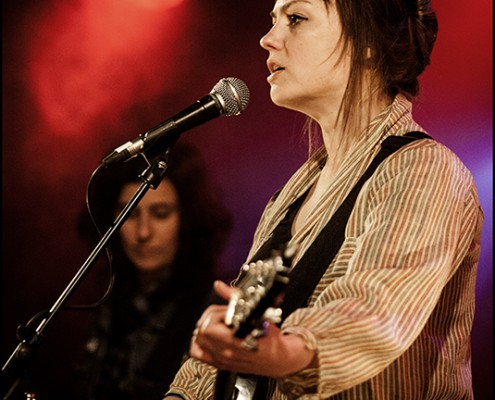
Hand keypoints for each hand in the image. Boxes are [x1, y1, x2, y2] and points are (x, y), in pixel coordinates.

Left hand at [189, 280, 315, 376]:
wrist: (278, 358)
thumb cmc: (270, 338)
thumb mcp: (256, 314)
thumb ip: (234, 299)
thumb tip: (219, 285)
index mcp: (234, 342)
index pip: (209, 326)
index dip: (215, 313)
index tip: (227, 311)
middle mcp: (225, 353)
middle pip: (201, 331)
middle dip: (210, 318)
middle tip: (223, 315)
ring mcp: (221, 360)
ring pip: (197, 341)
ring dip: (204, 328)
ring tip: (217, 323)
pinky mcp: (220, 364)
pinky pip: (197, 353)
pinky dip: (199, 342)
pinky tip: (209, 335)